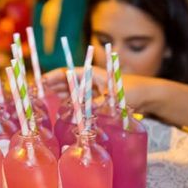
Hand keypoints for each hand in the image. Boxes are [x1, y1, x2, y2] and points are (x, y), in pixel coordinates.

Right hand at [42, 67, 164, 114]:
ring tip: (45, 103)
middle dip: (51, 87)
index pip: (66, 73)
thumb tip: (80, 114)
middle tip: (38, 96)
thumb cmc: (132, 91)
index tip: (40, 83)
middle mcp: (91, 80)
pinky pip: (80, 101)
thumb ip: (95, 105)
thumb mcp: (112, 98)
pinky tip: (64, 111)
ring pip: (72, 92)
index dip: (52, 77)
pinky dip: (71, 104)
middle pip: (66, 82)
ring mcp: (94, 90)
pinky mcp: (98, 99)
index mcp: (92, 74)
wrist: (149, 96)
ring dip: (59, 96)